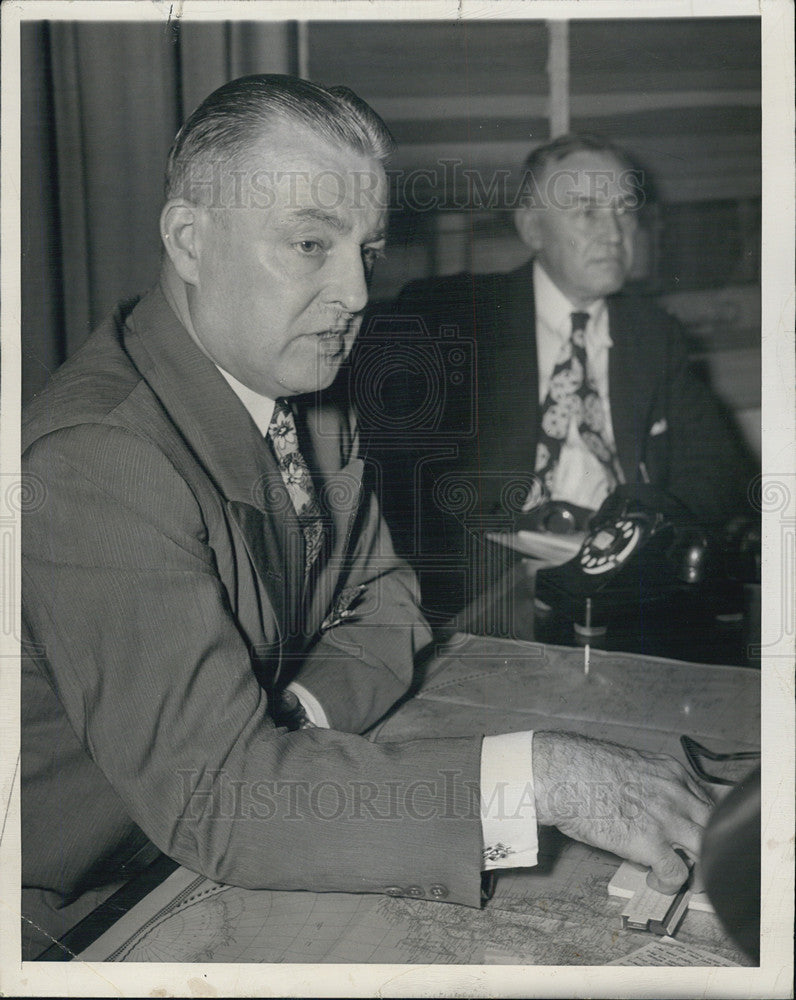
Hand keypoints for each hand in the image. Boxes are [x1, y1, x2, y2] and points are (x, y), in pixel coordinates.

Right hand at [532, 731, 713, 892]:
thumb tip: (645, 813)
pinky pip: (678, 874)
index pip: (705, 802)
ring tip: (678, 876)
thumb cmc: (582, 767)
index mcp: (671, 772)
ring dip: (697, 869)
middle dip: (708, 847)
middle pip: (714, 827)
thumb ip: (647, 787)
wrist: (563, 774)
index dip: (699, 823)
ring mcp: (667, 819)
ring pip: (707, 851)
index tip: (688, 835)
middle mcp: (676, 794)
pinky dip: (669, 883)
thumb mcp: (627, 766)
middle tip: (692, 860)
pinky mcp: (651, 843)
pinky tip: (653, 879)